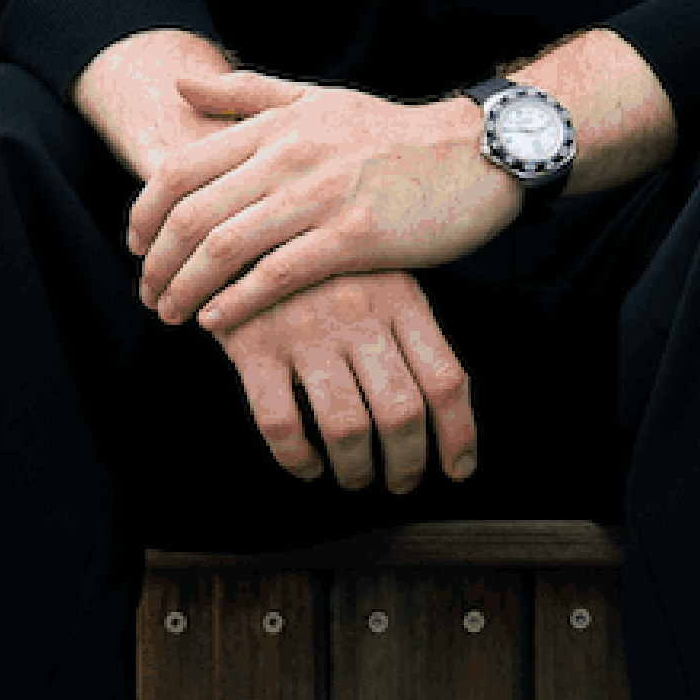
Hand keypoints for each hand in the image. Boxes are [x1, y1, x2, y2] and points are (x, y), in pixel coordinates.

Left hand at [130, 72, 523, 329]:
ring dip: (186, 289)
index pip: (179, 169)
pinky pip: (276, 276)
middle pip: (192, 215)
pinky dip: (237, 303)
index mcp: (274, 124)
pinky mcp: (354, 237)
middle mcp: (288, 156)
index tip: (136, 246)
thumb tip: (180, 86)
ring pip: (225, 248)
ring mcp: (320, 196)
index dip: (143, 214)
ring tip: (172, 314)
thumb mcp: (317, 98)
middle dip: (157, 263)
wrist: (473, 152)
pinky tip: (218, 322)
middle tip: (148, 294)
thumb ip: (246, 92)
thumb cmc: (391, 133)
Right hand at [214, 268, 477, 492]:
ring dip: (356, 470)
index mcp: (400, 295)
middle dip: (407, 464)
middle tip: (402, 482)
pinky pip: (281, 424)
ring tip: (356, 478)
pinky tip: (307, 466)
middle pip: (401, 413)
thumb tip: (442, 408)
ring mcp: (304, 330)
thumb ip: (408, 326)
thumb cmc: (323, 258)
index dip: (459, 436)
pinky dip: (298, 459)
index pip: (446, 379)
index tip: (457, 471)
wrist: (241, 217)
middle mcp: (357, 313)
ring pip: (346, 428)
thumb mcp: (379, 270)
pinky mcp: (252, 345)